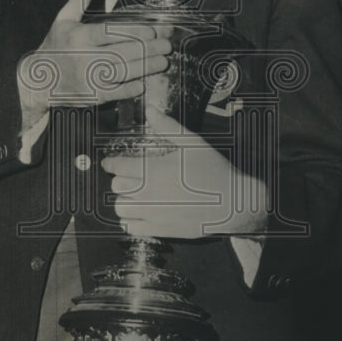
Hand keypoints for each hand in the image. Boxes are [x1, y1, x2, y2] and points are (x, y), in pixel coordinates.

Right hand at [17, 0, 171, 126]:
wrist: (38, 80)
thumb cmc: (55, 45)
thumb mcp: (63, 19)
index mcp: (78, 37)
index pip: (109, 33)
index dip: (132, 32)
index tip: (152, 30)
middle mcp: (83, 58)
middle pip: (121, 53)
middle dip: (148, 49)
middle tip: (167, 44)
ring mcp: (88, 78)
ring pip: (122, 73)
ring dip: (146, 68)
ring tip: (163, 61)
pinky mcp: (91, 95)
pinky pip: (115, 93)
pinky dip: (131, 89)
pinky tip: (145, 83)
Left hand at [101, 110, 268, 239]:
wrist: (233, 203)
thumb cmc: (214, 171)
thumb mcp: (193, 143)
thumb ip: (169, 127)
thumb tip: (151, 110)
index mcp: (153, 169)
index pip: (118, 166)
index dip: (110, 163)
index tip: (108, 163)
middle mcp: (148, 192)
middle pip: (117, 187)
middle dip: (120, 181)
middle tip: (129, 179)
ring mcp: (153, 213)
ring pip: (121, 208)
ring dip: (125, 201)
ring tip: (134, 197)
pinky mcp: (160, 230)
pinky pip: (131, 229)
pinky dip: (131, 222)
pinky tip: (140, 215)